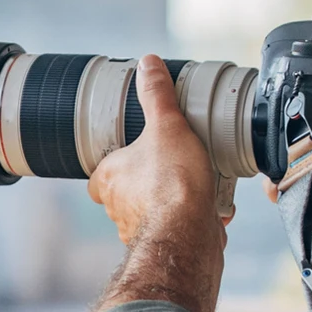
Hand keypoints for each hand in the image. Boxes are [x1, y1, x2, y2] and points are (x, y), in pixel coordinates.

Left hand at [86, 55, 232, 311]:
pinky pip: (178, 231)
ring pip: (153, 214)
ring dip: (172, 204)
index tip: (134, 154)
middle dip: (148, 184)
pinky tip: (213, 211)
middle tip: (172, 167)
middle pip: (126, 195)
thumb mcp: (166, 125)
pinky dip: (193, 222)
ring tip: (197, 187)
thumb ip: (157, 95)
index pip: (99, 174)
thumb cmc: (171, 182)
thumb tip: (148, 64)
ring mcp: (140, 232)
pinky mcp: (167, 248)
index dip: (115, 164)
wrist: (189, 235)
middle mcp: (118, 210)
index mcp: (109, 180)